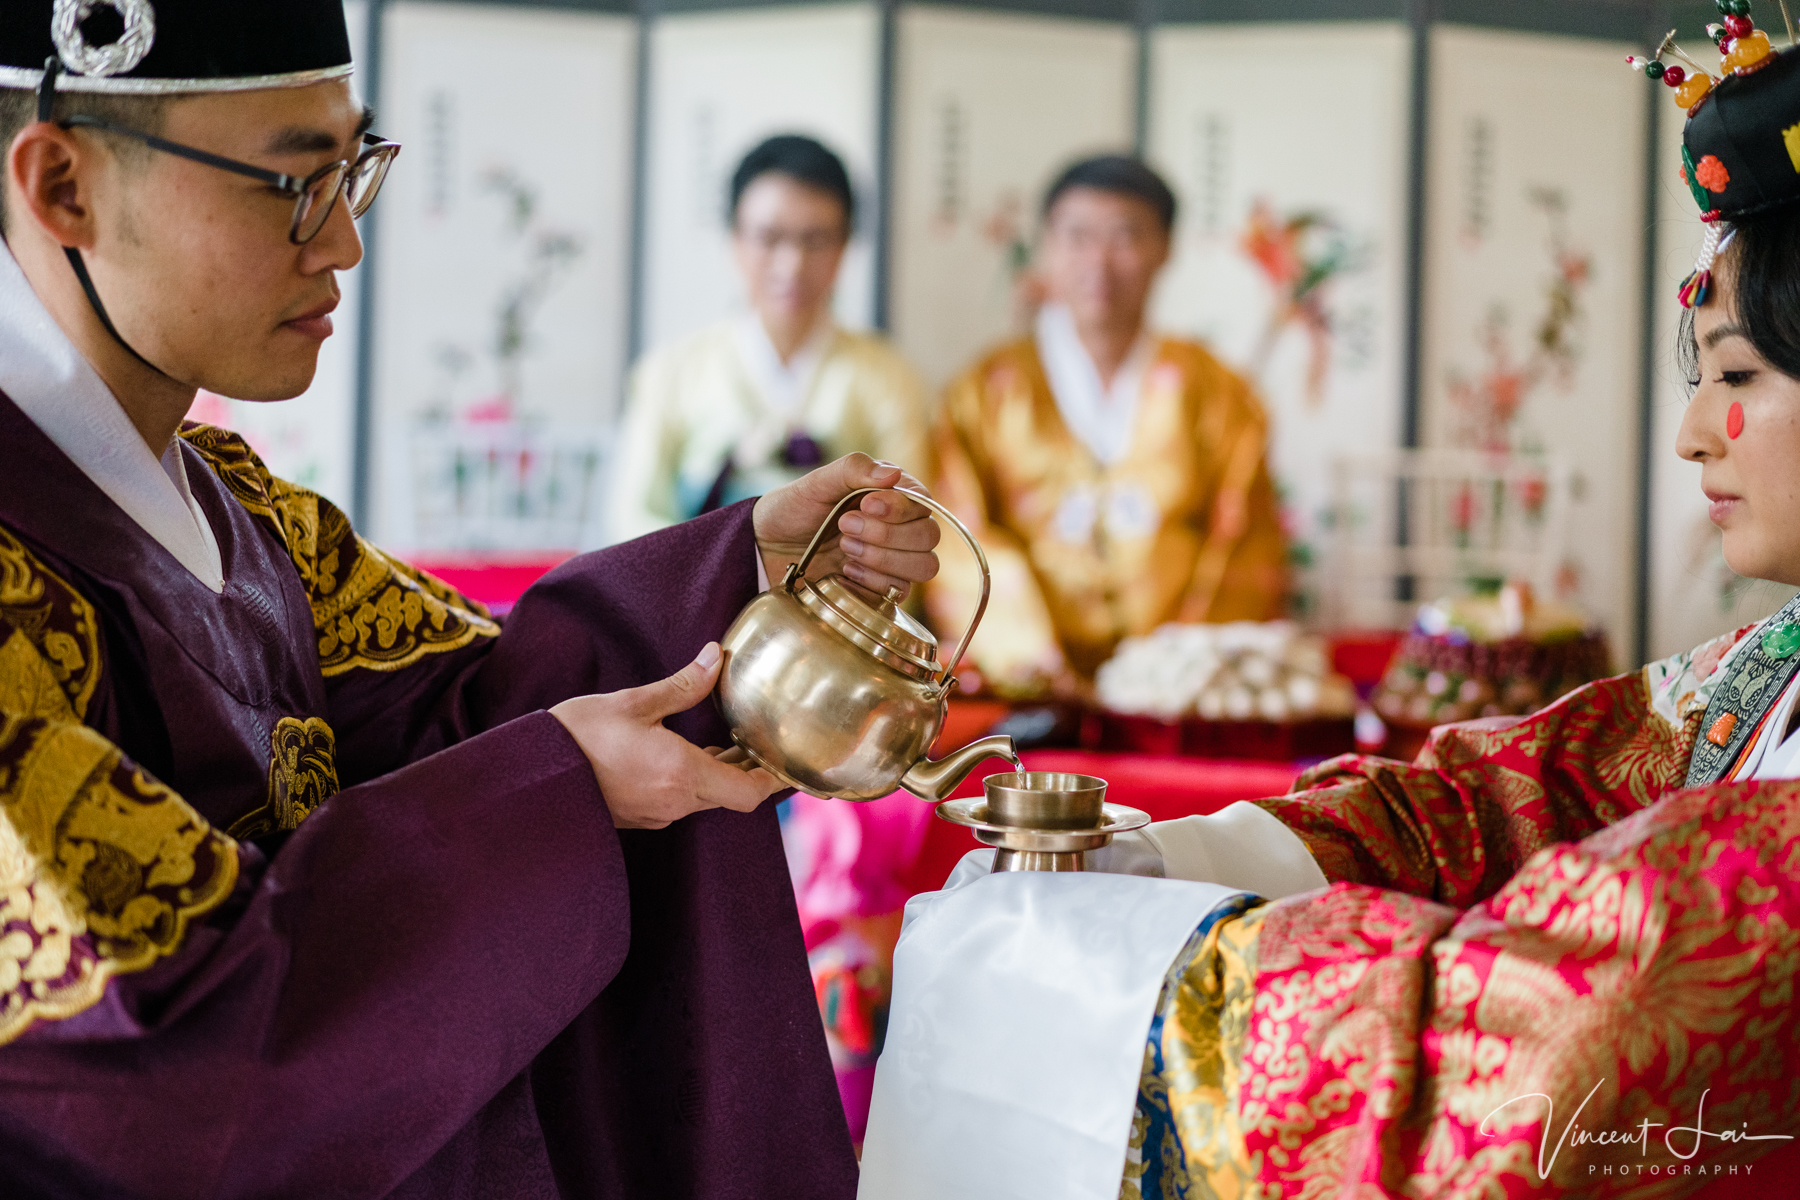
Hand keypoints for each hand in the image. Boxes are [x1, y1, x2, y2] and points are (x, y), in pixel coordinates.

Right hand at [549, 643, 780, 828]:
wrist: (529, 777)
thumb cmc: (577, 737)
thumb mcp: (633, 703)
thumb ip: (682, 686)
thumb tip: (717, 657)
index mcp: (682, 775)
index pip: (748, 793)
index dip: (773, 780)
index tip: (786, 761)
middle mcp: (675, 802)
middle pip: (731, 794)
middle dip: (747, 769)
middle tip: (759, 740)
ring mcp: (656, 813)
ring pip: (705, 798)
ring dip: (719, 772)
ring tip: (726, 740)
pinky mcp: (639, 815)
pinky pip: (680, 801)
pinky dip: (693, 779)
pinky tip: (686, 752)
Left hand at [753, 454, 940, 597]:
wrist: (767, 547)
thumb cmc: (794, 508)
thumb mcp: (817, 482)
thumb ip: (854, 470)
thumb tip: (894, 474)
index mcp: (892, 496)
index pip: (923, 503)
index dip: (899, 508)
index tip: (865, 504)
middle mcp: (900, 527)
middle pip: (928, 536)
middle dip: (886, 534)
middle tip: (844, 527)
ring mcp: (894, 560)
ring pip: (923, 566)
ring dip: (883, 558)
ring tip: (845, 549)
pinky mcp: (882, 588)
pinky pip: (901, 591)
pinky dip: (873, 581)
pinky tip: (845, 571)